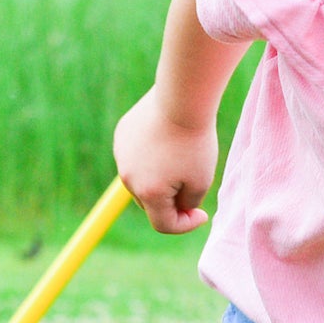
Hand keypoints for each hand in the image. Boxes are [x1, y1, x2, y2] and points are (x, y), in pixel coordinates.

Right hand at [114, 87, 218, 234]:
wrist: (181, 98)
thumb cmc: (195, 141)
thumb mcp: (201, 180)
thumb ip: (187, 203)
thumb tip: (177, 208)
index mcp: (149, 193)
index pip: (163, 224)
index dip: (185, 225)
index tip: (202, 214)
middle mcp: (128, 178)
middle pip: (151, 203)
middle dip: (172, 200)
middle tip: (194, 185)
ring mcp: (121, 156)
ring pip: (142, 179)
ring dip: (160, 178)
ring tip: (180, 156)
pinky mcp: (121, 137)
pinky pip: (136, 156)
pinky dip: (151, 156)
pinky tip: (167, 139)